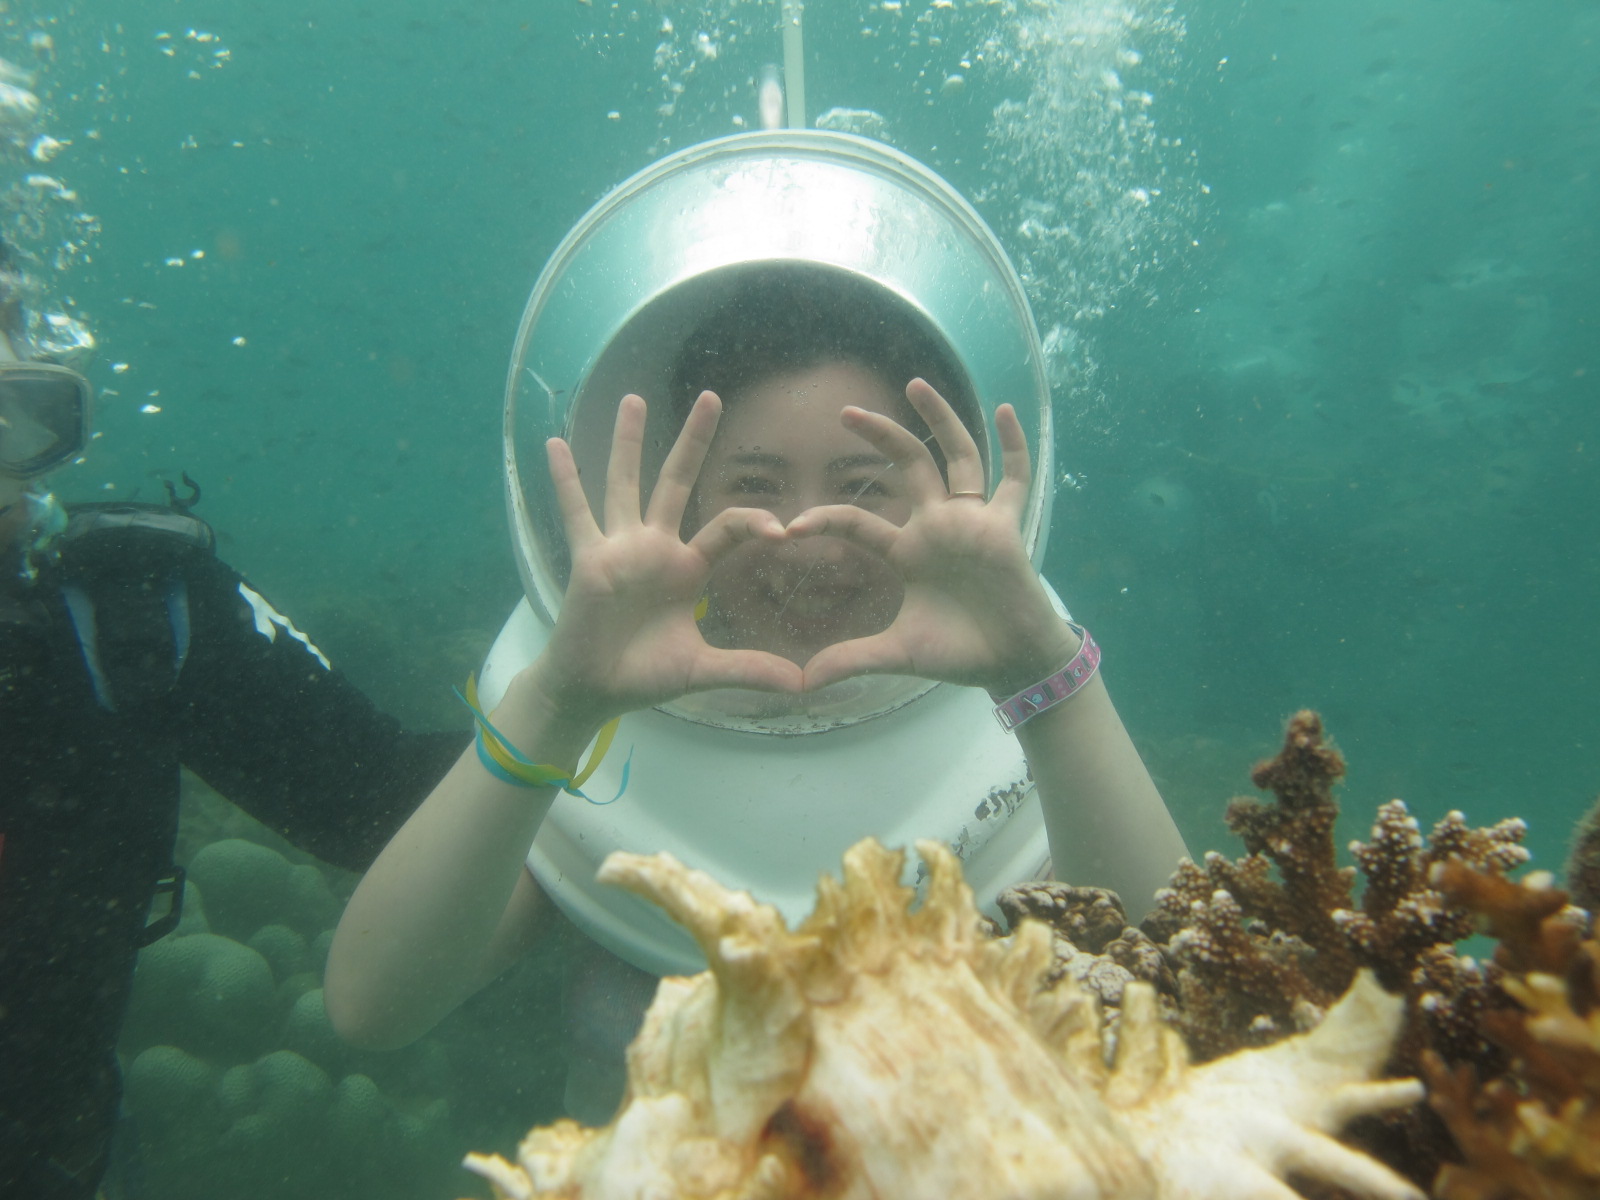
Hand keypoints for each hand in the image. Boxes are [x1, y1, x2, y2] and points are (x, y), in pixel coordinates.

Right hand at [523, 391, 803, 731]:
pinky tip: (554, 444)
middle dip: (694, 440)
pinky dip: (564, 480)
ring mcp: (620, 548)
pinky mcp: (589, 559)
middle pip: (678, 481)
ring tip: (633, 398)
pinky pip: (576, 513)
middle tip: (713, 395)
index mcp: (688, 567)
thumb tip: (801, 687)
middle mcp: (655, 547)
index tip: (784, 531)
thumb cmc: (644, 676)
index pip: (727, 527)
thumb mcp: (702, 671)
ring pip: (625, 483)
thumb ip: (747, 670)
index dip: (755, 524)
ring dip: (628, 442)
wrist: (595, 691)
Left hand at [787, 379, 1079, 695]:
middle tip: (845, 411)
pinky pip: (1014, 478)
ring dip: (939, 419)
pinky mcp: (1006, 526)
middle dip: (879, 435)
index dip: (825, 519)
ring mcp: (973, 521)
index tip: (790, 527)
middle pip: (907, 465)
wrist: (1012, 664)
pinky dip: (1013, 445)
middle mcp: (938, 524)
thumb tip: (803, 685)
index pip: (858, 522)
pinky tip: (1005, 410)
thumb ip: (852, 660)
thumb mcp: (898, 654)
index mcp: (907, 551)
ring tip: (915, 383)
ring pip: (957, 456)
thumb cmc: (959, 653)